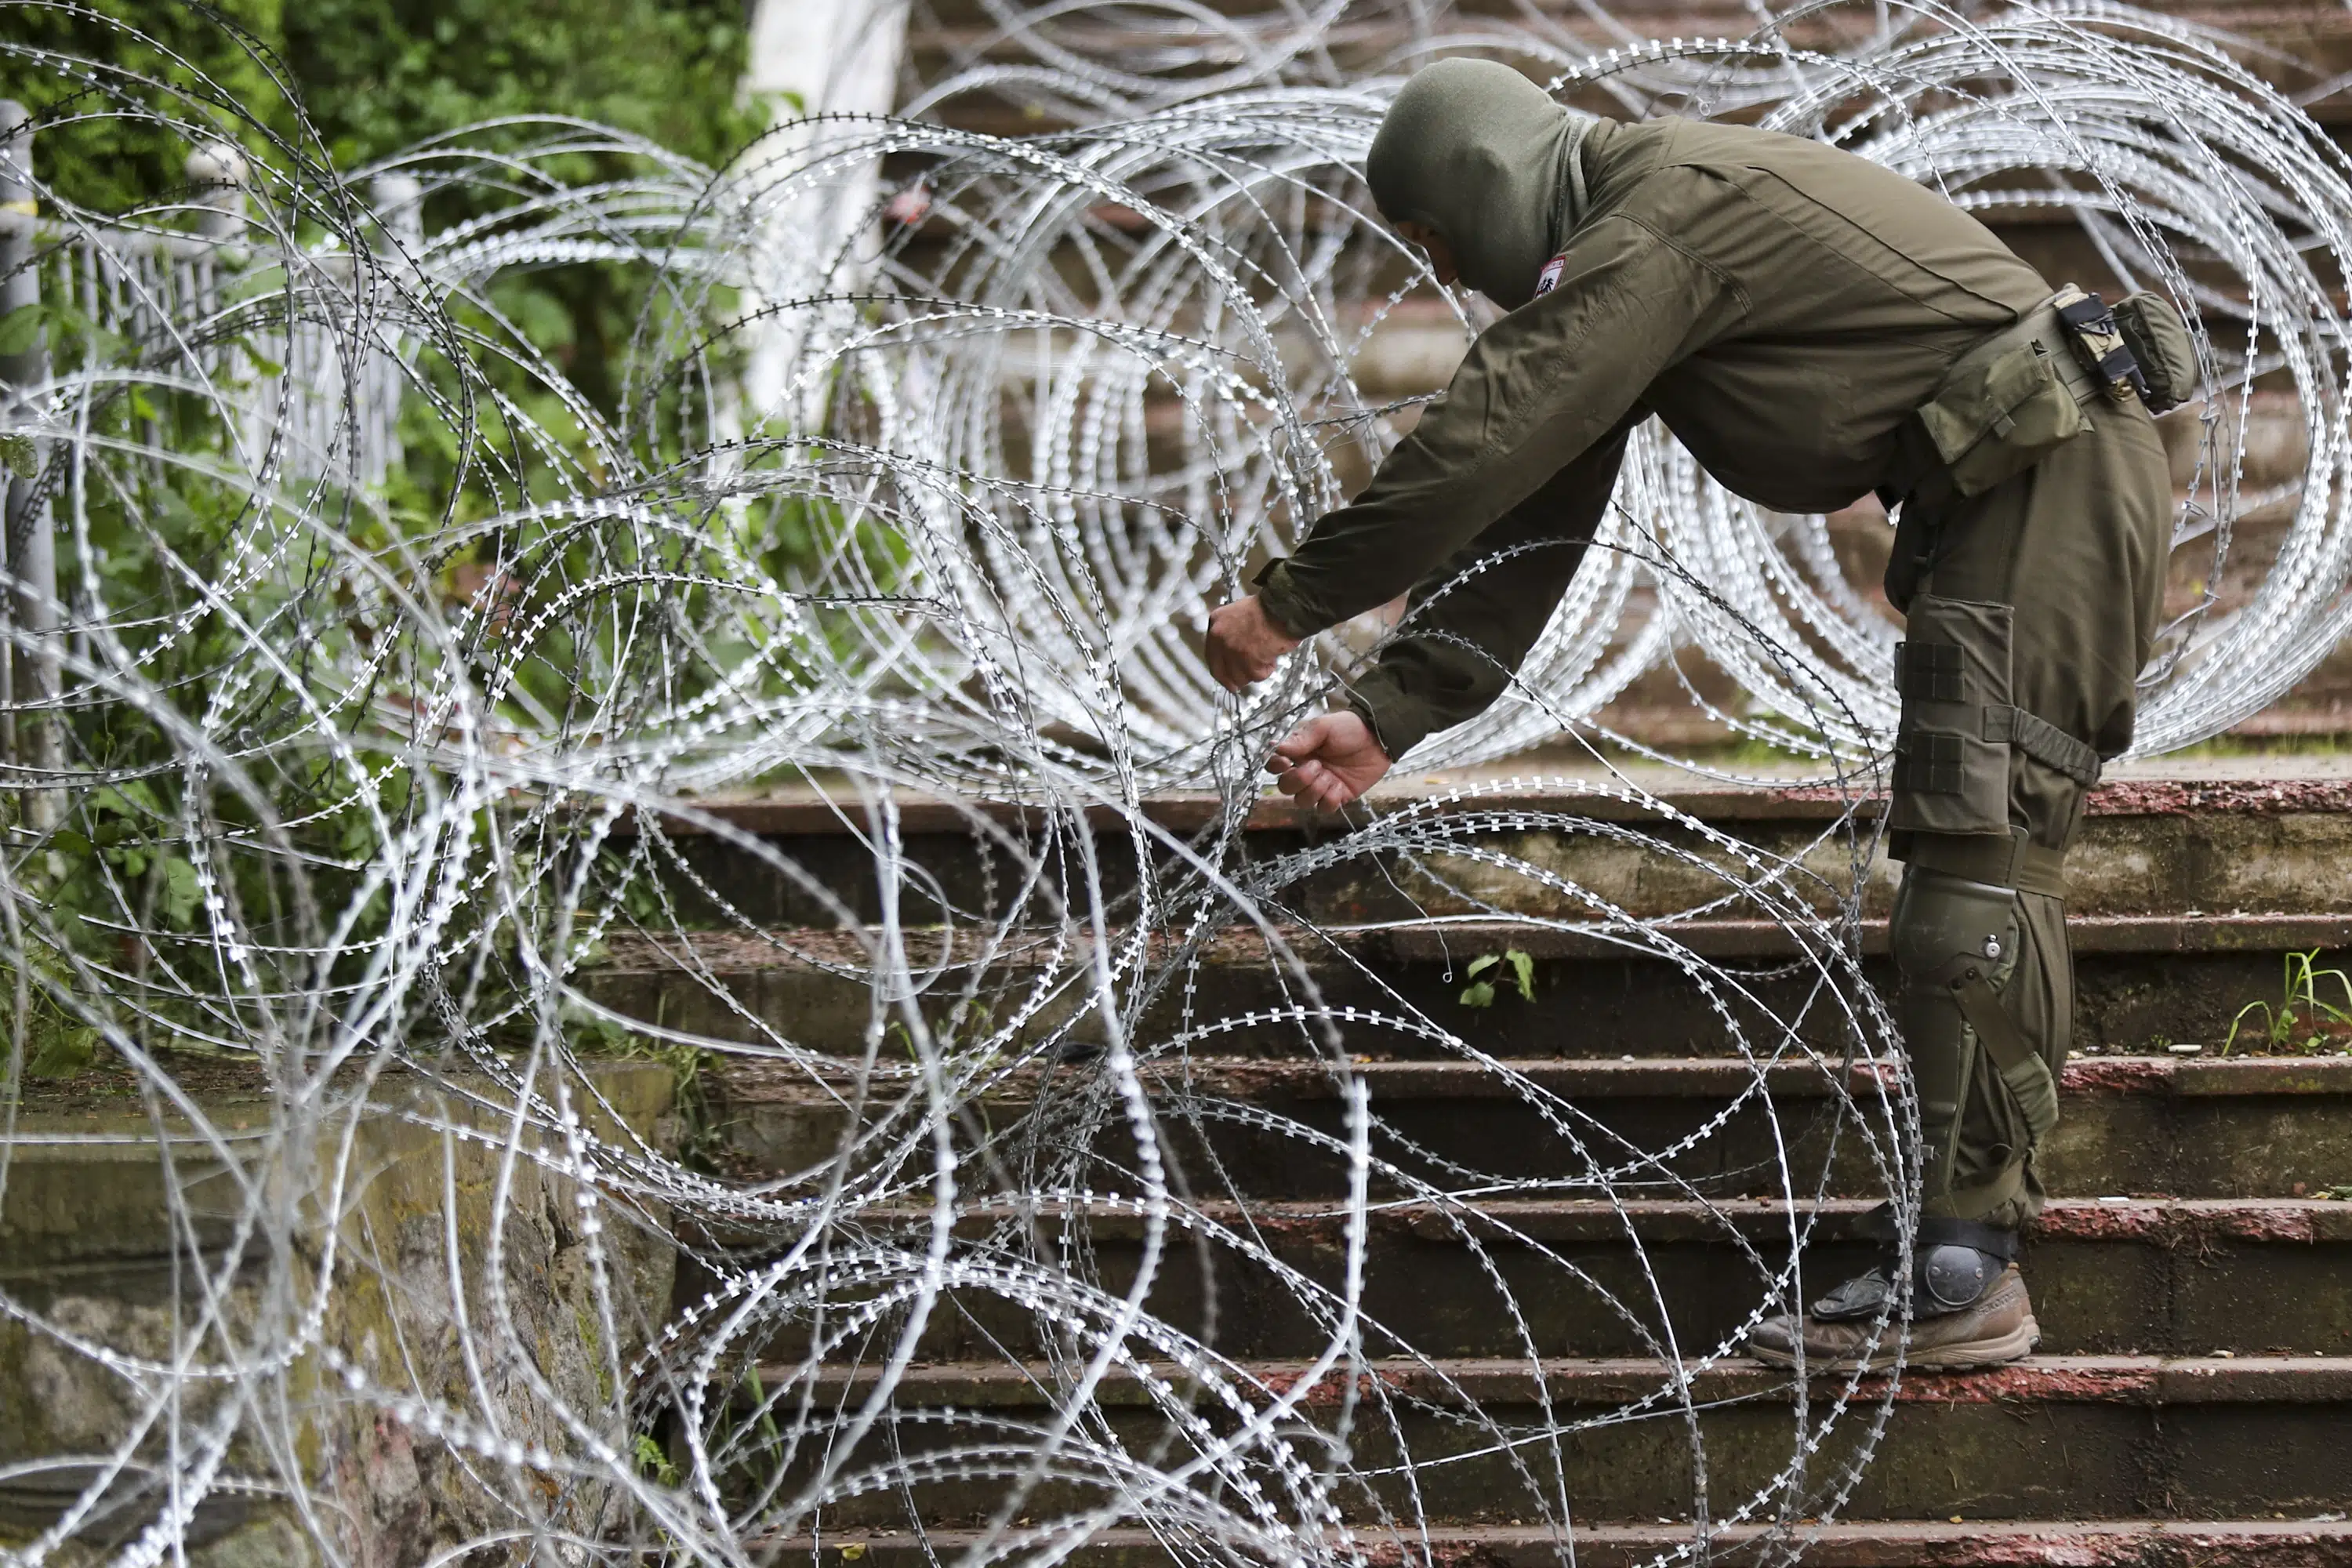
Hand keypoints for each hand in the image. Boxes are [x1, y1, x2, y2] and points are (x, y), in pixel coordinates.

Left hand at [1205, 596, 1300, 691]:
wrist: (1283, 608)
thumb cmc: (1269, 608)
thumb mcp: (1240, 612)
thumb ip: (1231, 630)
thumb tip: (1233, 652)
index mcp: (1217, 622)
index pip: (1211, 655)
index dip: (1220, 670)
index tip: (1226, 679)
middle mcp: (1220, 637)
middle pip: (1222, 672)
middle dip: (1234, 679)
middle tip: (1242, 682)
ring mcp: (1232, 650)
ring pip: (1240, 677)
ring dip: (1255, 671)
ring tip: (1266, 657)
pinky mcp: (1248, 661)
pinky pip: (1257, 675)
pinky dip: (1267, 669)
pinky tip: (1272, 656)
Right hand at [1265, 711, 1391, 811]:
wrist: (1379, 739)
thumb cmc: (1350, 728)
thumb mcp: (1324, 727)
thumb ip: (1301, 739)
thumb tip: (1276, 749)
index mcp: (1299, 752)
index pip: (1274, 766)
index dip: (1275, 767)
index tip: (1285, 762)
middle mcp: (1306, 771)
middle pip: (1286, 788)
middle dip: (1298, 780)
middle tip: (1316, 766)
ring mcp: (1322, 785)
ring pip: (1303, 801)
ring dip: (1314, 790)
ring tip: (1329, 775)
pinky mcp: (1338, 796)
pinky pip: (1324, 808)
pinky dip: (1330, 799)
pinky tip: (1339, 786)